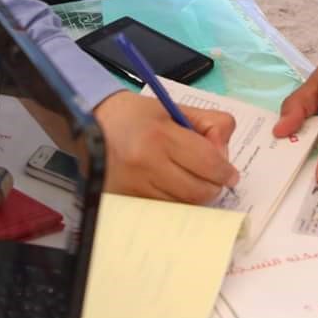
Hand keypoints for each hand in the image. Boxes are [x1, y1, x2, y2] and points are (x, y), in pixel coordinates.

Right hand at [93, 90, 238, 202]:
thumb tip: (225, 151)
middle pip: (198, 191)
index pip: (208, 162)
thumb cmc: (134, 115)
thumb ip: (207, 123)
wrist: (87, 123)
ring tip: (187, 179)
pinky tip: (169, 187)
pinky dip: (172, 202)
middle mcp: (146, 164)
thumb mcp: (173, 108)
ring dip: (193, 196)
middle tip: (212, 178)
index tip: (230, 174)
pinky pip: (161, 209)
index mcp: (161, 136)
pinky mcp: (124, 200)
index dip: (225, 171)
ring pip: (182, 205)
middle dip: (213, 186)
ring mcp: (134, 186)